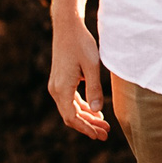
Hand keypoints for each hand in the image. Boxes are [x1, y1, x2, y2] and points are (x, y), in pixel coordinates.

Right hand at [48, 15, 109, 140]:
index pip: (72, 117)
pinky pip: (71, 100)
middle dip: (88, 126)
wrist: (67, 27)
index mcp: (62, 89)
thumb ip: (94, 88)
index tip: (99, 135)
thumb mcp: (92, 65)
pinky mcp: (61, 80)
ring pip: (71, 109)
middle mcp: (56, 89)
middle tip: (105, 135)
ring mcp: (57, 85)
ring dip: (86, 118)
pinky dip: (83, 107)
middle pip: (71, 116)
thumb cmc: (81, 44)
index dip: (86, 128)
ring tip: (103, 125)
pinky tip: (95, 111)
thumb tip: (97, 111)